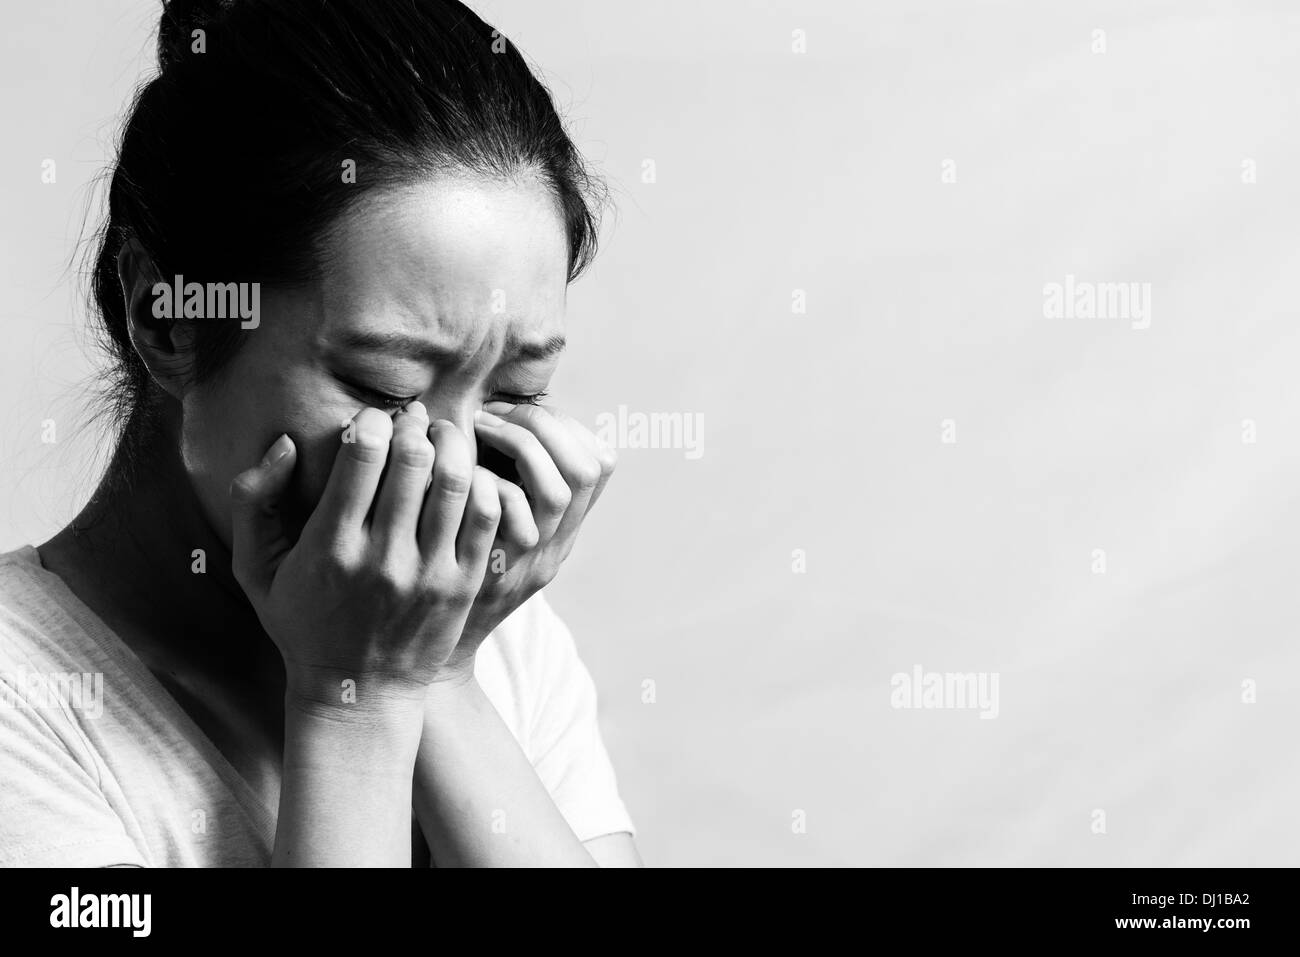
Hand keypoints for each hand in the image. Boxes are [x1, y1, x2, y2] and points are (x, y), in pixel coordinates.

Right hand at [228, 402, 502, 705]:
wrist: (359, 693)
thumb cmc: (303, 624)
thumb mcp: (257, 570)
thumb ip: (253, 501)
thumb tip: (284, 443)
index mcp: (331, 547)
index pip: (362, 456)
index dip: (370, 423)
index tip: (370, 422)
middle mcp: (383, 558)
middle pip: (413, 459)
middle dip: (413, 427)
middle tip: (411, 422)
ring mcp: (429, 573)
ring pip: (455, 481)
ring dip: (452, 445)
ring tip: (441, 438)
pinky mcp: (462, 584)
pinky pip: (485, 515)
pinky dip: (482, 482)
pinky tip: (466, 475)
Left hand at [441, 401, 615, 672]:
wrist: (433, 649)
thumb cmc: (457, 576)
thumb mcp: (500, 534)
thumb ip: (510, 487)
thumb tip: (504, 417)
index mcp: (563, 531)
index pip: (601, 464)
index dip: (567, 426)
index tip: (523, 411)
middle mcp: (555, 547)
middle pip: (583, 470)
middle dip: (541, 426)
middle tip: (495, 413)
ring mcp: (527, 561)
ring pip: (553, 489)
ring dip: (515, 442)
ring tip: (473, 428)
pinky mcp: (491, 569)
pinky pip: (502, 511)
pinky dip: (484, 479)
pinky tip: (453, 468)